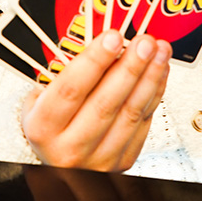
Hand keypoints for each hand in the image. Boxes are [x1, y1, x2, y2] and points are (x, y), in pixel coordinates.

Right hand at [21, 30, 170, 171]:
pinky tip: (159, 73)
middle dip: (129, 67)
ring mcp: (98, 158)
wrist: (60, 163)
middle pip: (105, 103)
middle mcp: (69, 147)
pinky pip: (143, 123)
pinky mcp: (122, 162)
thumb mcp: (42, 98)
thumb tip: (105, 44)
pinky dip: (154, 94)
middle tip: (145, 42)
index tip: (112, 37)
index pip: (70, 90)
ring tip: (159, 51)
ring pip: (130, 113)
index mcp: (43, 127)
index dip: (94, 61)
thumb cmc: (51, 123)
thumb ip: (67, 74)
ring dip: (149, 78)